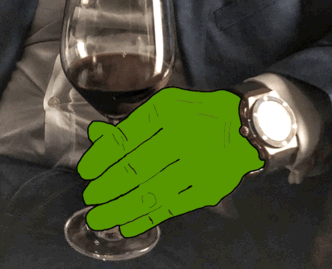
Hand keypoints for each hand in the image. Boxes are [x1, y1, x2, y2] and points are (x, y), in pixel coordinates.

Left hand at [77, 87, 264, 237]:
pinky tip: (127, 224)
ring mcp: (198, 165)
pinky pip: (171, 208)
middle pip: (135, 169)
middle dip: (107, 186)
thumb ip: (130, 124)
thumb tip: (95, 135)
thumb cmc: (196, 115)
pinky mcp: (209, 188)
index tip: (86, 171)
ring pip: (151, 193)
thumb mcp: (164, 107)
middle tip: (90, 196)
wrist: (245, 127)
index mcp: (168, 111)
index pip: (126, 138)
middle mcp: (183, 136)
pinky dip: (146, 218)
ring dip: (120, 209)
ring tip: (99, 217)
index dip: (101, 158)